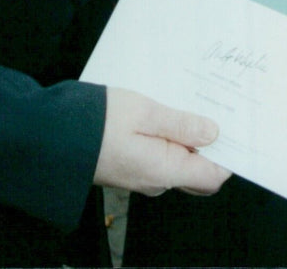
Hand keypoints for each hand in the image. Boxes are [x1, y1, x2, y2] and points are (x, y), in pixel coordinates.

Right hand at [93, 87, 230, 195]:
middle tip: (213, 112)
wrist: (52, 135)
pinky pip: (161, 157)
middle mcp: (156, 180)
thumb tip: (213, 133)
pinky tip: (166, 115)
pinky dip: (170, 139)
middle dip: (211, 145)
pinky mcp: (131, 166)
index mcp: (164, 171)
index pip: (213, 176)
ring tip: (188, 106)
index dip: (228, 153)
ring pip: (180, 162)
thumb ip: (181, 124)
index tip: (234, 126)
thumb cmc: (96, 121)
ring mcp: (142, 175)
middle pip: (199, 171)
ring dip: (188, 138)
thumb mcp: (144, 112)